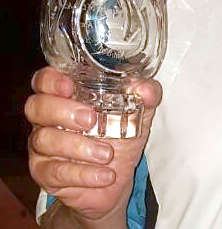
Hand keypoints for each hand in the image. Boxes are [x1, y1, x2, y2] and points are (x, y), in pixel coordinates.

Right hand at [25, 67, 161, 227]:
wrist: (115, 179)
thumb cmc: (120, 135)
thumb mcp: (138, 113)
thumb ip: (145, 96)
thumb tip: (146, 90)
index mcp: (66, 94)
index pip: (44, 79)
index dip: (51, 80)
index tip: (71, 86)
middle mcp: (47, 117)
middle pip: (37, 106)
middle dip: (63, 112)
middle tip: (92, 120)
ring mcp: (42, 146)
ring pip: (45, 140)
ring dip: (78, 147)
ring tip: (107, 154)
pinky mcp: (45, 173)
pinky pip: (55, 172)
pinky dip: (83, 174)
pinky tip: (105, 175)